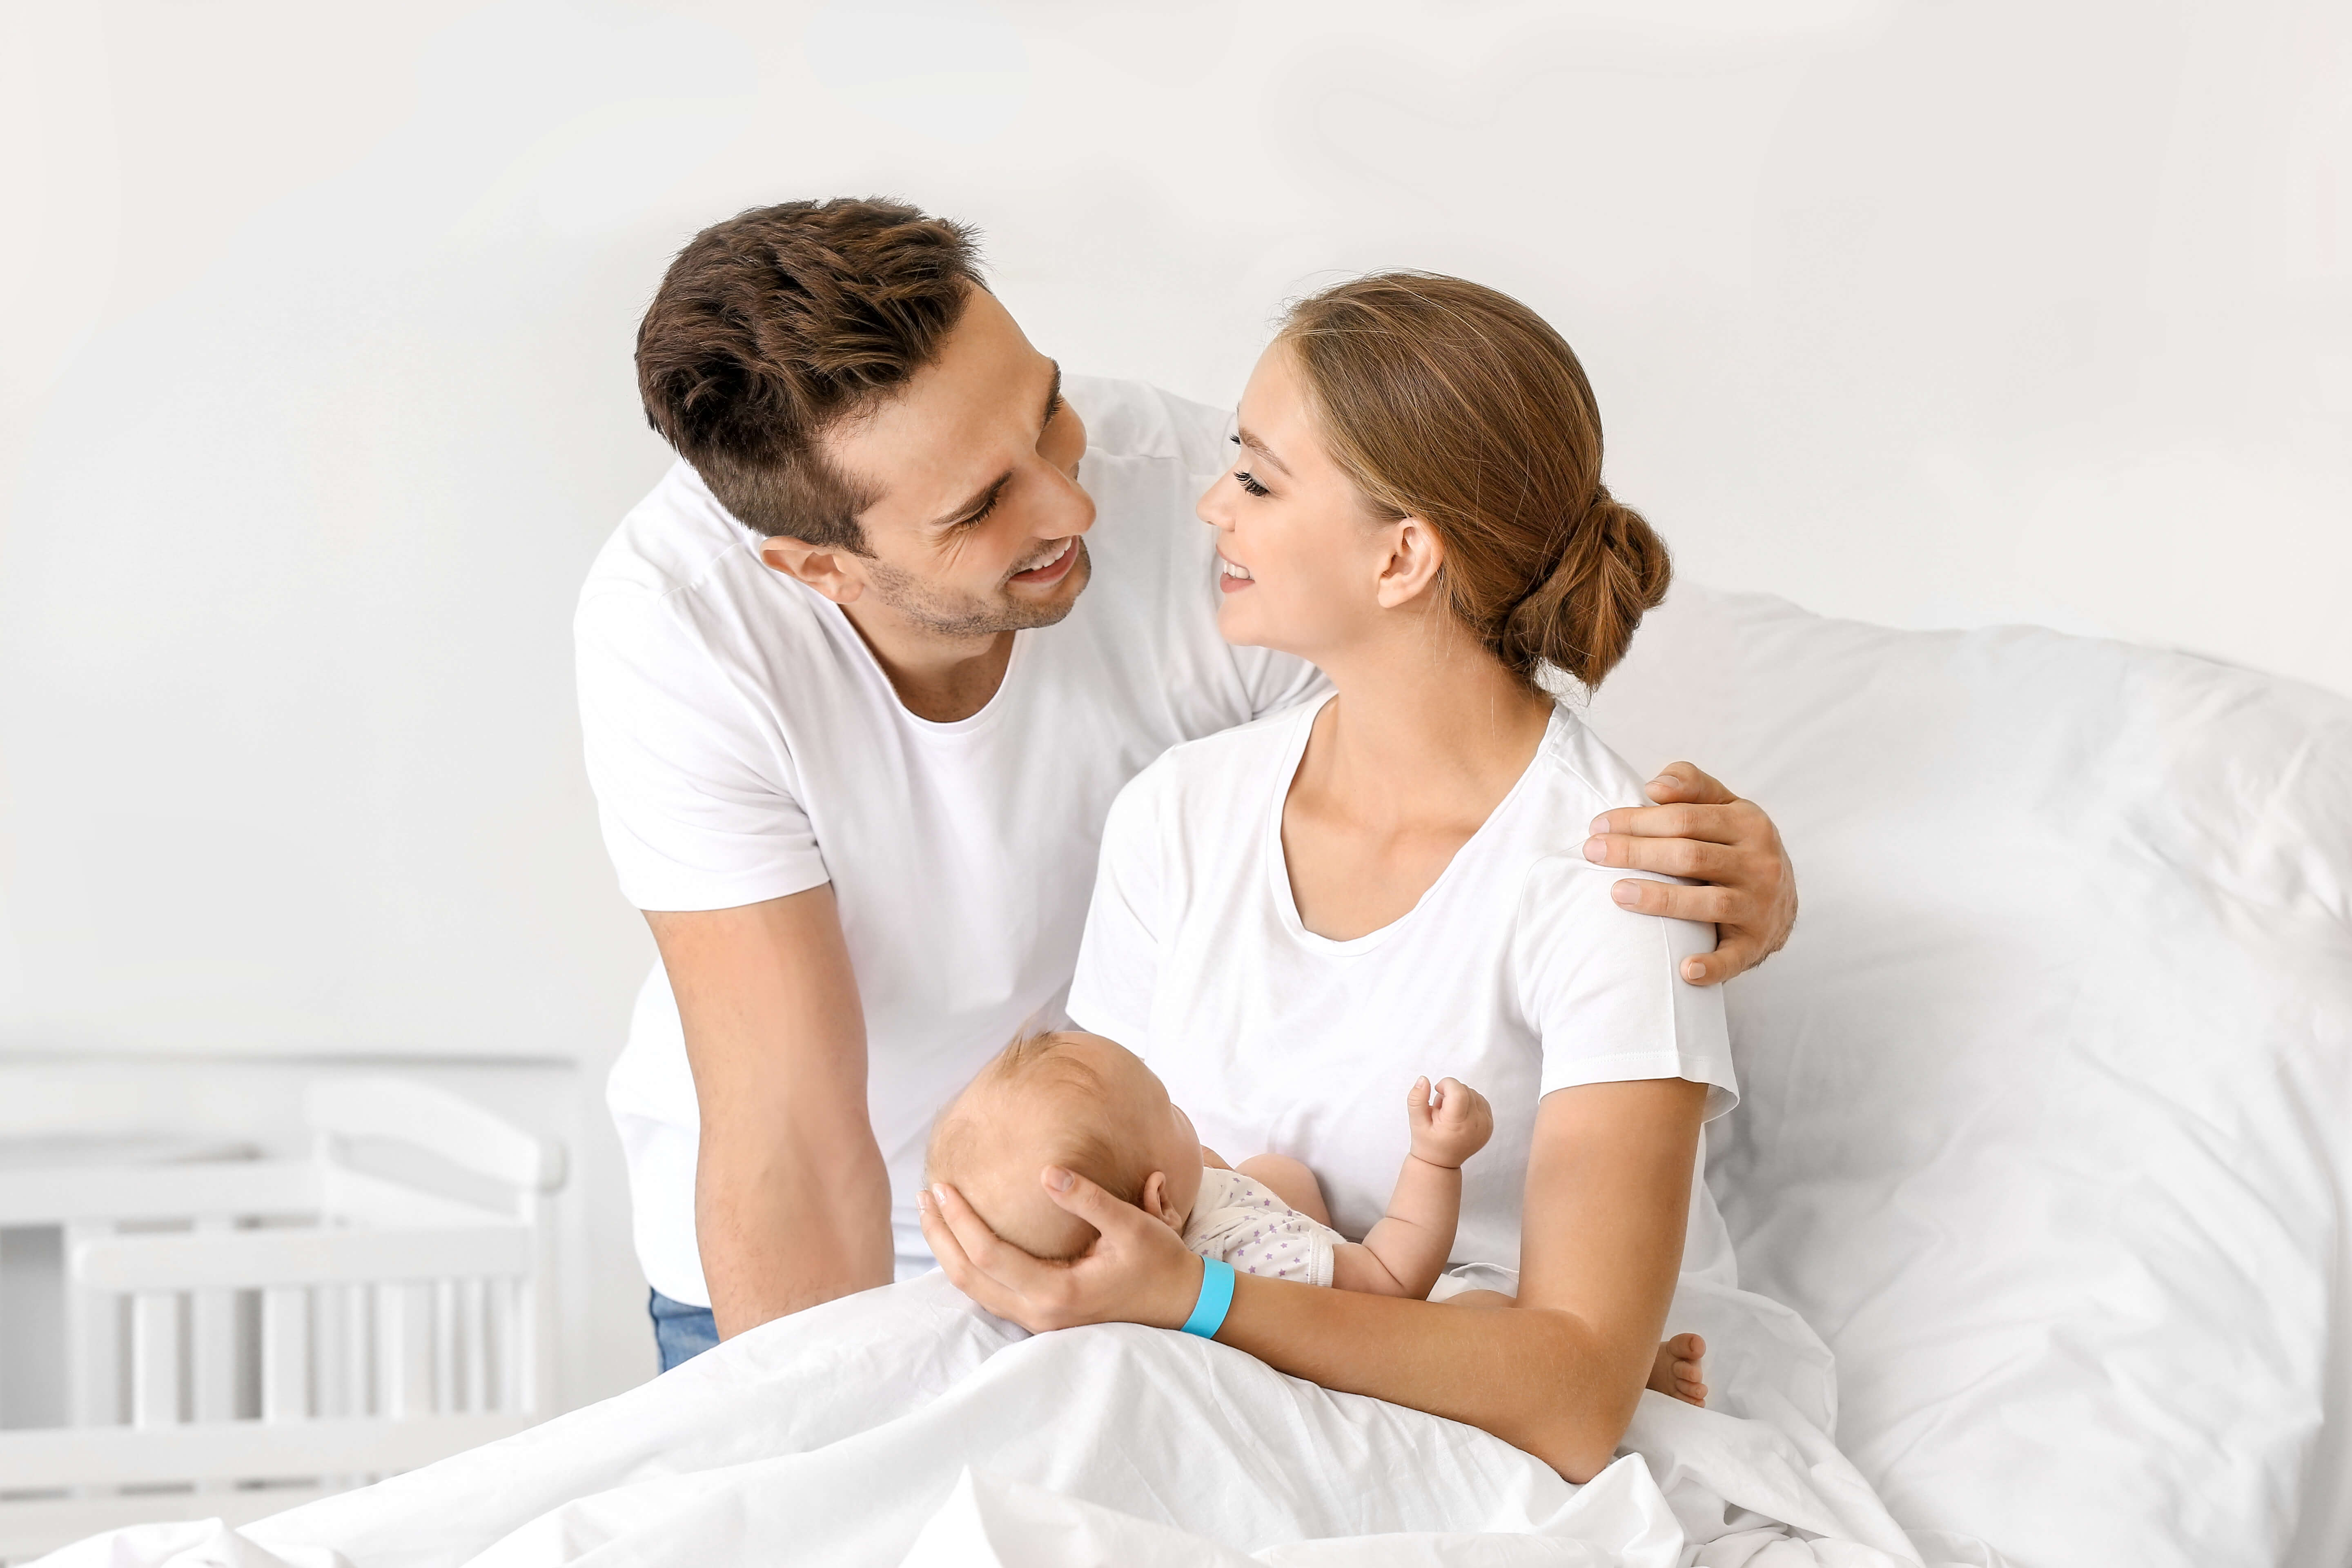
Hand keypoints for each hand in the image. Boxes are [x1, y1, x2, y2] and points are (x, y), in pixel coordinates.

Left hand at [918, 1167, 1205, 1333]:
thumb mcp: (1133, 1225)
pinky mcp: (1042, 1317)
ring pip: (974, 1290)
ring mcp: (1038, 1321)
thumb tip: (1046, 1172)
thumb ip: (1088, 1199)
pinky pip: (990, 1293)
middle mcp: (1039, 1314)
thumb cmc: (1160, 1263)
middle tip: (924, 1196)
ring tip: (933, 1214)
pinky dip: (968, 1265)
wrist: (1182, 1306)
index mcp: (1057, 1292)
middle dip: (941, 1236)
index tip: (942, 1186)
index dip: (960, 1220)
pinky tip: (960, 1240)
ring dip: (949, 1251)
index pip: (989, 1255)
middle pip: (968, 1277)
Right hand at [1408, 1076, 1492, 1167]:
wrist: (1441, 1163)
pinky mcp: (1490, 1125)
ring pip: (1473, 1093)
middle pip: (1465, 1090)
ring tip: (1449, 1114)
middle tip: (1440, 1109)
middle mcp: (1475, 1125)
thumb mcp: (1416, 1122)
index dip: (1446, 1084)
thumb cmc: (1427, 1142)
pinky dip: (1469, 1102)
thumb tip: (1423, 1079)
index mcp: (1457, 1124)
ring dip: (1460, 1096)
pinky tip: (1459, 1114)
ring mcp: (1485, 1126)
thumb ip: (1416, 1099)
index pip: (1458, 1091)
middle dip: (1450, 1092)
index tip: (1437, 1091)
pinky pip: (1481, 1101)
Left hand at [1583, 761, 1796, 985]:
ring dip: (1661, 899)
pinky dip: (1712, 965)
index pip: (1685, 818)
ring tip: (1617, 893)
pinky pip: (1734, 957)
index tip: (1598, 825)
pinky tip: (1685, 969)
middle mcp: (1760, 863)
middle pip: (1690, 856)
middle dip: (1637, 852)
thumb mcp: (1724, 807)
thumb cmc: (1737, 846)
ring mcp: (1760, 906)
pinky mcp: (1757, 944)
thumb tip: (1654, 786)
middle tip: (1593, 853)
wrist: (1783, 899)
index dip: (1638, 820)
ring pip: (1707, 902)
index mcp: (1749, 823)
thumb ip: (1692, 786)